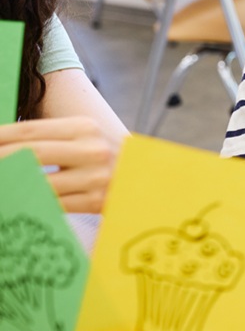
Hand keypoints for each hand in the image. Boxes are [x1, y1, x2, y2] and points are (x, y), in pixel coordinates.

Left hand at [0, 117, 119, 212]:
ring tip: (0, 183)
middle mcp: (91, 149)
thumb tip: (4, 146)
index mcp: (84, 128)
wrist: (145, 180)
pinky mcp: (95, 201)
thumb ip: (50, 140)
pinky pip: (51, 203)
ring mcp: (95, 177)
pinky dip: (28, 202)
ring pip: (37, 181)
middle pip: (29, 154)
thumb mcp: (84, 139)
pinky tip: (15, 201)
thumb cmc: (104, 158)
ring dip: (8, 184)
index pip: (29, 131)